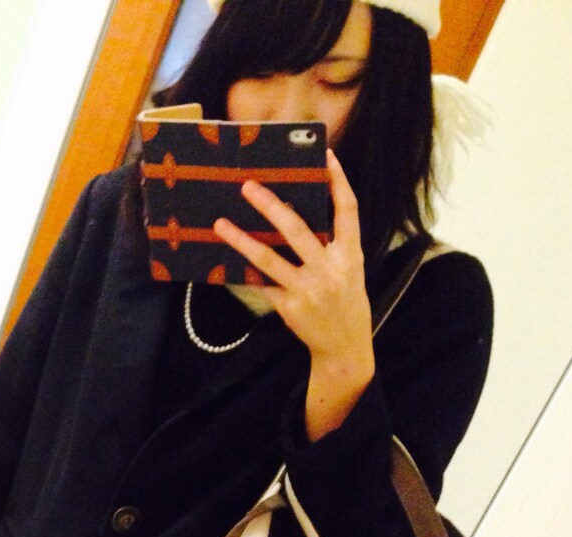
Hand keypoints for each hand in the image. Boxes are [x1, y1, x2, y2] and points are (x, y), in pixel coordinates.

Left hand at [213, 150, 374, 439]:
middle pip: (298, 229)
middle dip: (271, 206)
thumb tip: (297, 213)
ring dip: (242, 240)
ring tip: (221, 224)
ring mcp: (308, 289)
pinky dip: (243, 271)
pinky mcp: (289, 307)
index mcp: (350, 254)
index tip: (325, 156)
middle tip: (248, 187)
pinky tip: (224, 261)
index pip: (347, 210)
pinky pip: (261, 284)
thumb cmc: (345, 301)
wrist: (344, 345)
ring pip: (269, 259)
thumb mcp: (349, 269)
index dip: (338, 181)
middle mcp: (330, 269)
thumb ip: (332, 243)